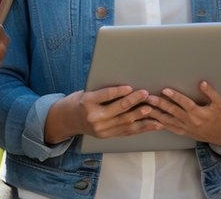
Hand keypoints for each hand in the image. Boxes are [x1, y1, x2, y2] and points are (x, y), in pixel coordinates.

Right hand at [43, 85, 158, 143]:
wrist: (67, 120)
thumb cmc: (79, 101)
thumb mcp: (86, 92)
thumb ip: (103, 91)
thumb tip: (125, 86)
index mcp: (87, 102)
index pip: (106, 95)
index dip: (118, 91)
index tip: (130, 87)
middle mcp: (94, 117)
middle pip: (118, 109)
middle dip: (134, 101)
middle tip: (146, 94)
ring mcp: (101, 129)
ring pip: (125, 122)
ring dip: (141, 116)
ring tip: (153, 110)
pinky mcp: (107, 136)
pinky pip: (127, 132)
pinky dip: (141, 128)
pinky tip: (152, 125)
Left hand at [145, 81, 220, 149]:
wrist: (220, 133)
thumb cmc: (220, 116)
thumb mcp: (219, 103)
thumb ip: (211, 93)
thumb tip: (202, 83)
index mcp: (199, 113)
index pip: (185, 104)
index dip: (175, 96)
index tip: (165, 90)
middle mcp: (190, 121)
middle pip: (173, 112)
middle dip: (160, 104)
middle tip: (149, 98)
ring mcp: (185, 128)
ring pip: (168, 121)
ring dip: (155, 114)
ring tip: (144, 108)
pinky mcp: (181, 132)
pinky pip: (168, 128)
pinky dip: (158, 124)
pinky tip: (149, 120)